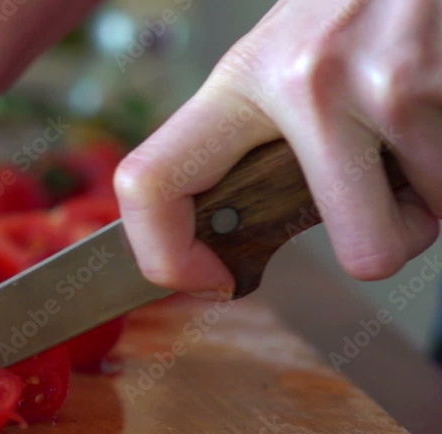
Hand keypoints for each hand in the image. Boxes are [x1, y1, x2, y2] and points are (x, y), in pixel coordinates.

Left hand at [115, 0, 440, 295]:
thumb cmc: (353, 2)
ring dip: (432, 189)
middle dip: (386, 238)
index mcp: (244, 79)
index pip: (151, 182)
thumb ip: (253, 135)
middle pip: (364, 251)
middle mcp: (306, 85)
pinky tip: (438, 104)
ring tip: (417, 123)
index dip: (169, 257)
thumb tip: (236, 229)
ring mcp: (385, 86)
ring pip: (429, 220)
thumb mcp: (280, 55)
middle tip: (379, 193)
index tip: (208, 277)